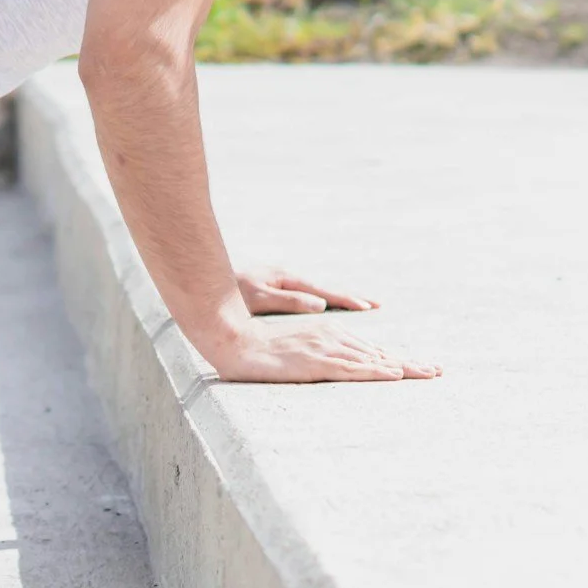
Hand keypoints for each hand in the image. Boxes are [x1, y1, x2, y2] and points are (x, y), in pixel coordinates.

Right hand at [201, 315, 441, 384]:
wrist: (237, 342)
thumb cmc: (262, 351)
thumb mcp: (299, 353)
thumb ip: (321, 357)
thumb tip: (342, 370)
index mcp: (331, 335)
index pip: (372, 351)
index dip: (399, 361)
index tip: (424, 368)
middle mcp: (334, 338)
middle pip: (380, 354)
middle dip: (411, 364)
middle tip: (439, 372)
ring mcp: (326, 349)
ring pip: (372, 360)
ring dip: (403, 368)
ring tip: (429, 374)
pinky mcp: (316, 362)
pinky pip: (352, 369)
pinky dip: (375, 372)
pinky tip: (394, 375)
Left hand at [236, 263, 376, 315]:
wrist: (210, 283)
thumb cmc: (232, 291)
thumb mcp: (260, 297)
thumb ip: (290, 301)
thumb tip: (321, 304)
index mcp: (288, 280)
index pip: (325, 291)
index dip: (347, 300)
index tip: (367, 307)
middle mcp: (291, 280)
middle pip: (327, 289)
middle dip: (352, 297)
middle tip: (377, 304)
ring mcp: (286, 284)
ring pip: (320, 292)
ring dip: (341, 299)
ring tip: (363, 306)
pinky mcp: (280, 290)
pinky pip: (310, 296)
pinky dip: (326, 301)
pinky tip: (332, 307)